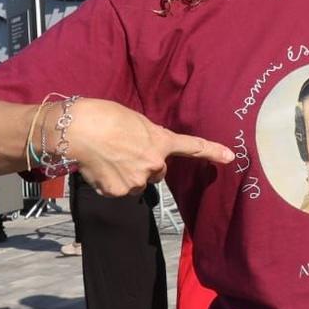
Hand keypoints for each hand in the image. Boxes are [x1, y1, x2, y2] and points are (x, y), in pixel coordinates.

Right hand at [63, 100, 233, 195]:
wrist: (78, 129)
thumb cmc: (103, 116)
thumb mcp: (135, 121)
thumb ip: (147, 137)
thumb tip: (144, 151)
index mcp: (160, 141)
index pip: (191, 146)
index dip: (212, 151)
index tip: (230, 156)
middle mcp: (154, 164)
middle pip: (156, 172)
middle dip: (145, 165)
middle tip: (123, 150)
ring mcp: (137, 180)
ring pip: (136, 183)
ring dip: (126, 174)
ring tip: (108, 156)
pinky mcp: (118, 191)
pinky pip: (117, 190)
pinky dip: (109, 182)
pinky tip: (99, 167)